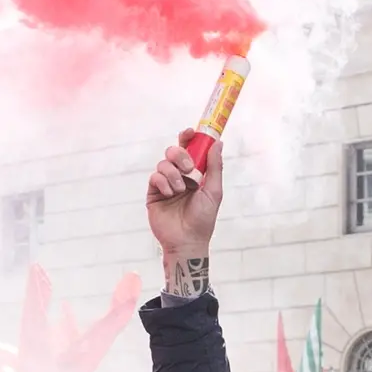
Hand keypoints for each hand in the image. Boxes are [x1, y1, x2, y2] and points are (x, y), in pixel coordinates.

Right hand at [147, 130, 222, 260]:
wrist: (187, 240)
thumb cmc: (203, 219)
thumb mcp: (214, 191)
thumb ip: (214, 167)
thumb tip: (218, 143)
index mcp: (194, 174)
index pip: (189, 150)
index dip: (188, 138)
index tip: (190, 132)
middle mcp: (179, 176)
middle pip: (173, 151)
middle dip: (180, 155)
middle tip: (188, 167)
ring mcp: (165, 184)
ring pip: (163, 163)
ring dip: (173, 174)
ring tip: (180, 190)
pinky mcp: (154, 193)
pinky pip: (154, 177)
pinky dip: (163, 182)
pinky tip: (170, 194)